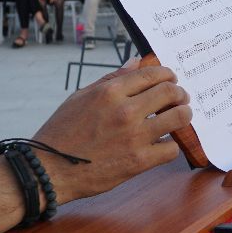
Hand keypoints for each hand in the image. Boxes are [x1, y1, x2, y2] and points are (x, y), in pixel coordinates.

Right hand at [31, 65, 191, 204]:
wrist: (49, 170)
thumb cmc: (62, 132)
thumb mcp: (81, 97)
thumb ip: (112, 78)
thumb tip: (136, 62)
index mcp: (110, 92)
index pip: (153, 74)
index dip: (168, 75)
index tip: (170, 80)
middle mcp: (125, 111)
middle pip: (171, 93)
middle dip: (180, 93)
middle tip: (180, 98)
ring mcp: (134, 136)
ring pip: (179, 117)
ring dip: (183, 115)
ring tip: (179, 117)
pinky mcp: (139, 161)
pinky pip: (172, 148)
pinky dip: (171, 145)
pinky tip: (163, 143)